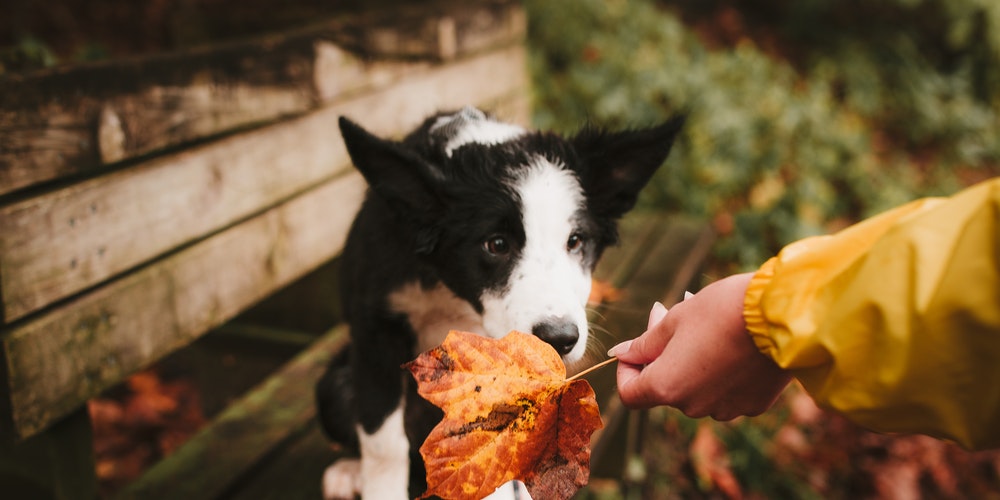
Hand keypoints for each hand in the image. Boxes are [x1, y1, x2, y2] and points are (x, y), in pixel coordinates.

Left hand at [610, 273, 791, 419]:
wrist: (782, 315)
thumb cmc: (721, 311)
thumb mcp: (674, 320)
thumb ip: (644, 343)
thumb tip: (620, 354)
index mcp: (666, 387)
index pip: (630, 393)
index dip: (627, 370)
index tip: (637, 347)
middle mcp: (693, 406)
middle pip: (666, 387)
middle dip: (663, 355)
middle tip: (670, 313)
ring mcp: (726, 409)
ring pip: (697, 388)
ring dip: (692, 362)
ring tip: (706, 325)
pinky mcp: (753, 405)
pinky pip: (727, 391)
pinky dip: (722, 371)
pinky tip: (734, 343)